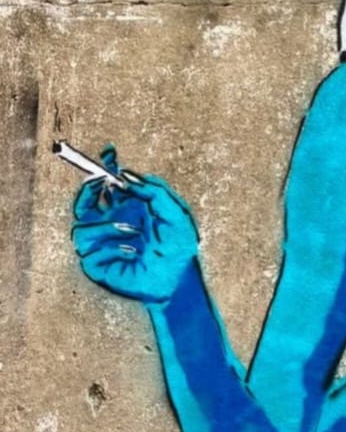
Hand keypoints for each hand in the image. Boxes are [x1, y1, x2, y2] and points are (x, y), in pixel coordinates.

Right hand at [71, 146, 198, 304]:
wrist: (178, 280)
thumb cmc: (178, 248)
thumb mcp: (175, 213)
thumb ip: (154, 191)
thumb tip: (126, 176)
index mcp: (125, 209)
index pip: (107, 184)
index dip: (104, 166)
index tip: (109, 151)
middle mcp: (109, 224)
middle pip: (82, 201)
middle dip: (88, 188)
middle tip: (103, 181)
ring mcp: (100, 245)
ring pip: (81, 228)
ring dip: (107, 226)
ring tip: (133, 231)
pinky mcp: (96, 265)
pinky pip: (89, 252)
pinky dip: (112, 249)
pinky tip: (132, 253)